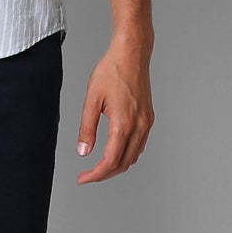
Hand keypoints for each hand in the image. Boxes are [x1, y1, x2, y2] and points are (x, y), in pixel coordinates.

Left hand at [74, 41, 153, 184]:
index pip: (110, 161)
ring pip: (133, 156)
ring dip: (116, 165)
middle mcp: (139, 126)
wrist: (131, 54)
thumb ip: (87, 128)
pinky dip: (127, 154)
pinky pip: (140, 145)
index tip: (82, 178)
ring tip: (98, 166)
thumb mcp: (91, 100)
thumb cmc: (111, 71)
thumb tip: (83, 152)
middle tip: (87, 175)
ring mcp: (146, 123)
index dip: (95, 175)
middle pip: (123, 163)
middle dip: (104, 174)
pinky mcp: (149, 118)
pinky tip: (115, 150)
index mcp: (123, 124)